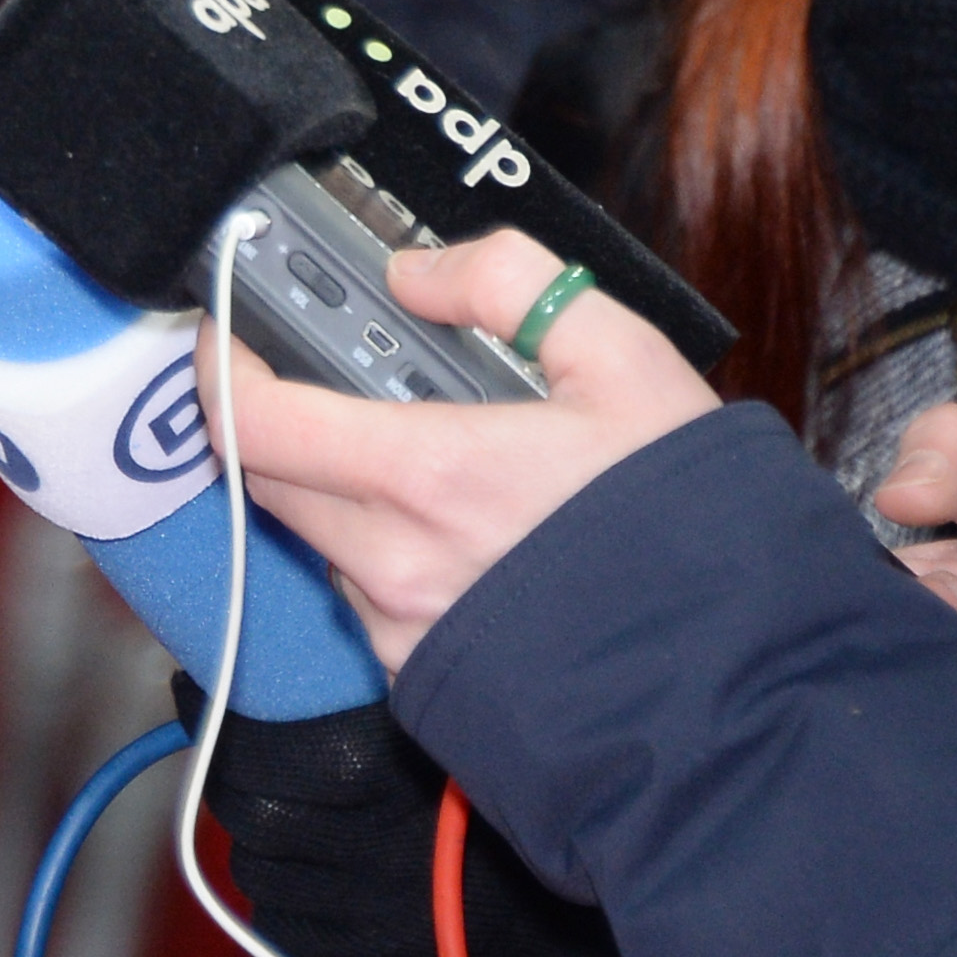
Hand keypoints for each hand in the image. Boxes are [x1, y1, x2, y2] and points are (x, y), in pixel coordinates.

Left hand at [218, 231, 722, 669]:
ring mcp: (400, 628)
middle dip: (284, 417)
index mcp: (428, 476)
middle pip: (270, 475)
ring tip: (448, 461)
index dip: (220, 366)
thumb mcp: (625, 364)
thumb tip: (420, 270)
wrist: (736, 686)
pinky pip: (367, 595)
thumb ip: (510, 287)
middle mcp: (393, 562)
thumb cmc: (689, 530)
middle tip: (344, 377)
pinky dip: (389, 551)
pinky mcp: (417, 676)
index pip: (253, 421)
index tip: (228, 331)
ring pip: (320, 535)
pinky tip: (475, 536)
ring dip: (345, 488)